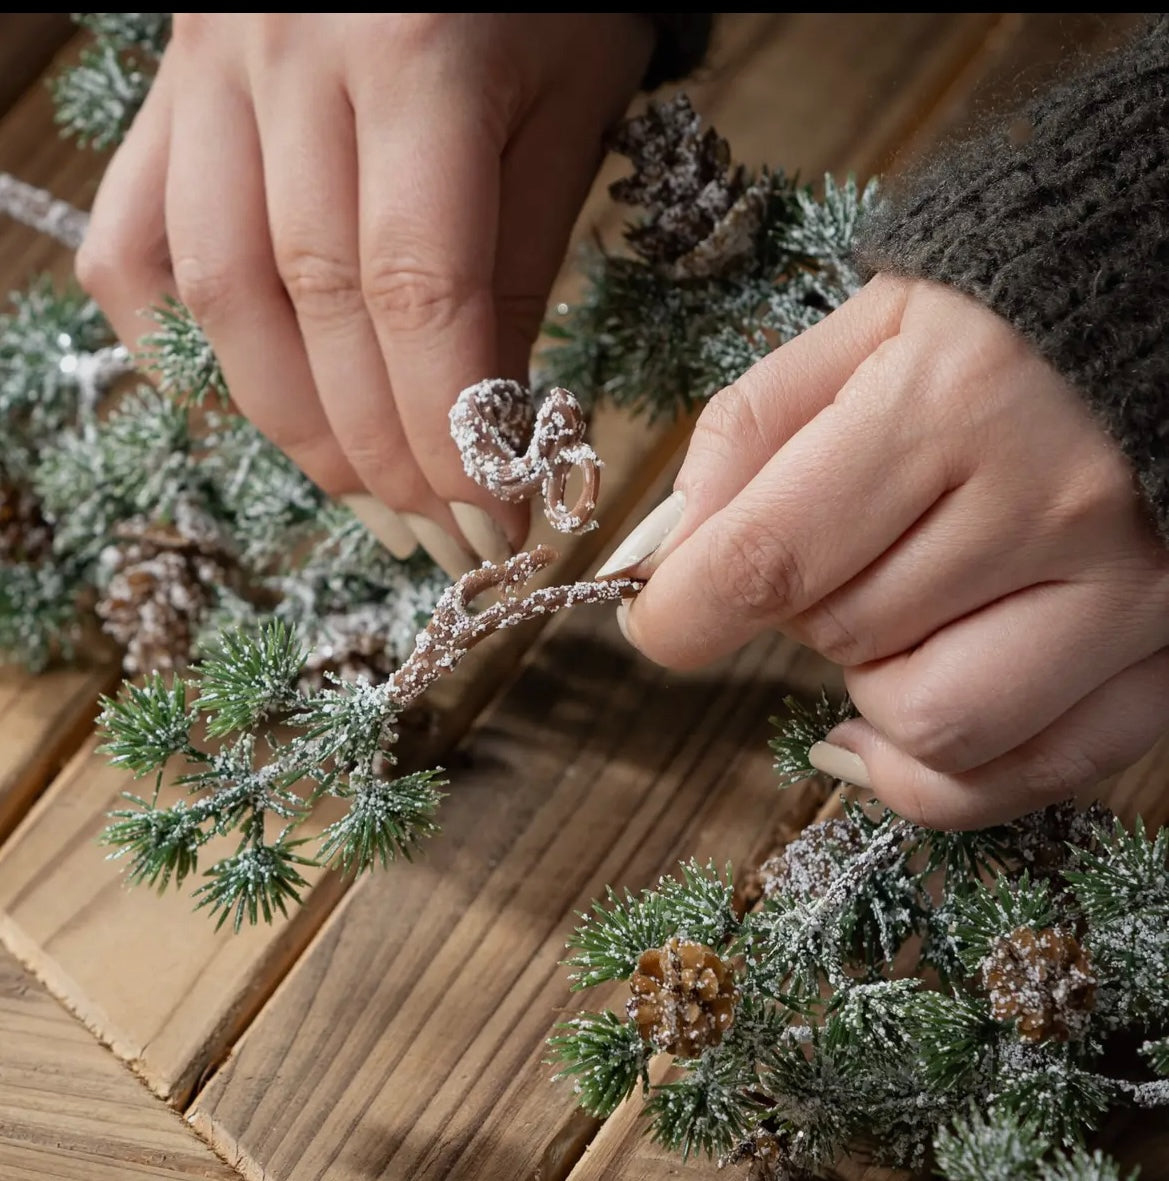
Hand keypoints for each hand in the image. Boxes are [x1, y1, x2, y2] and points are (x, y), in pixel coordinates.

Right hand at [76, 13, 653, 574]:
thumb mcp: (568, 107)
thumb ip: (521, 262)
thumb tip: (488, 425)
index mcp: (416, 55)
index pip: (418, 291)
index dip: (447, 427)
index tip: (490, 517)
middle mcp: (288, 59)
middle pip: (313, 307)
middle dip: (382, 452)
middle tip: (439, 538)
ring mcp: (208, 75)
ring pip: (218, 291)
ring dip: (292, 424)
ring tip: (365, 500)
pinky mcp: (170, 96)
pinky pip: (134, 241)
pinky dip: (173, 344)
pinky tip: (239, 408)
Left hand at [600, 275, 1168, 828]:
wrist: (1160, 324)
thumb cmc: (999, 327)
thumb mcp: (859, 333)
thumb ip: (748, 435)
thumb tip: (665, 557)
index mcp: (951, 402)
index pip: (768, 559)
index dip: (681, 613)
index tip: (652, 619)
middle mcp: (1048, 505)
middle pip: (841, 638)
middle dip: (797, 609)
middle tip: (830, 550)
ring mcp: (1127, 592)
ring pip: (930, 726)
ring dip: (870, 686)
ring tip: (891, 611)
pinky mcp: (1167, 655)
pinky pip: (1029, 773)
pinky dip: (939, 773)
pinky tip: (894, 724)